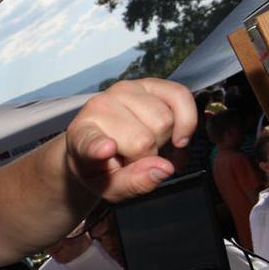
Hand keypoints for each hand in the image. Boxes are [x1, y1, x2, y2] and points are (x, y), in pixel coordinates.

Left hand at [65, 79, 196, 202]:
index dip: (99, 147)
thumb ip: (133, 183)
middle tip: (135, 158)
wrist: (101, 144)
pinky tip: (175, 135)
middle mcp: (99, 107)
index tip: (106, 150)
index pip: (91, 142)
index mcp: (81, 138)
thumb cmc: (102, 166)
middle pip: (144, 140)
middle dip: (148, 157)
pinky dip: (187, 120)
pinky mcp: (148, 82)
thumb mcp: (110, 187)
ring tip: (146, 144)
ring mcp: (124, 90)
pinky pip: (181, 96)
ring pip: (164, 121)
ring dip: (164, 139)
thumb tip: (164, 169)